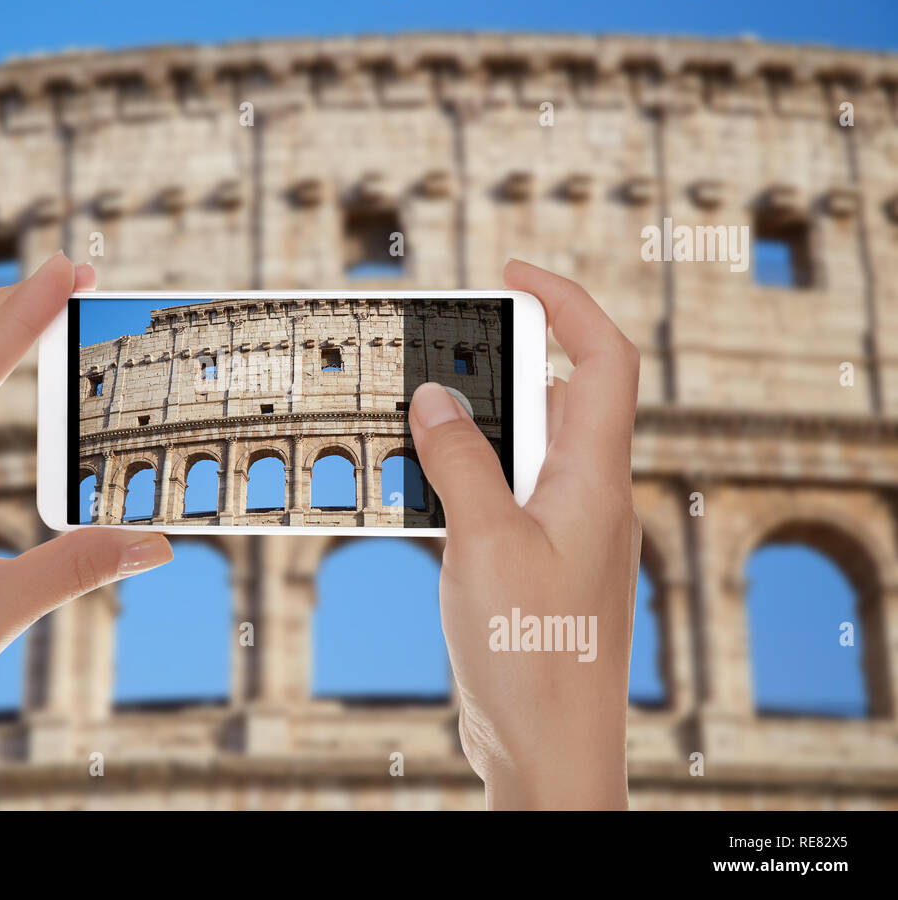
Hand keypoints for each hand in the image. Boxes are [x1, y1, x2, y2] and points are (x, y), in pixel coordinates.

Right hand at [409, 258, 640, 809]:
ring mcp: (562, 529)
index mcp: (594, 477)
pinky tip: (419, 483)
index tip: (512, 273)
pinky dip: (464, 474)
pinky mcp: (533, 562)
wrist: (549, 745)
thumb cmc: (534, 652)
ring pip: (524, 446)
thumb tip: (435, 395)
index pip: (603, 359)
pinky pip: (502, 494)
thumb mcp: (484, 542)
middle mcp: (587, 494)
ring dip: (476, 421)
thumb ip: (461, 461)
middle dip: (504, 358)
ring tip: (415, 410)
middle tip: (440, 344)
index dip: (566, 302)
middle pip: (559, 394)